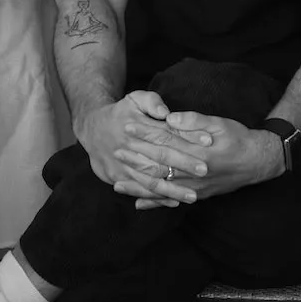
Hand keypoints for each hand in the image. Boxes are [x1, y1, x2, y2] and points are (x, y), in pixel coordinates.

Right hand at [74, 91, 206, 206]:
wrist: (92, 128)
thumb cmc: (120, 112)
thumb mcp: (134, 98)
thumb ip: (152, 101)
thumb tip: (166, 112)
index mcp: (137, 127)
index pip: (166, 133)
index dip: (188, 137)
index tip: (209, 141)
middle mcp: (129, 148)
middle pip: (160, 159)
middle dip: (184, 165)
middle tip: (205, 170)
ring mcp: (122, 165)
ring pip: (150, 180)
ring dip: (172, 189)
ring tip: (194, 196)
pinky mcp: (117, 178)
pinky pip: (140, 190)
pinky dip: (157, 198)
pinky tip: (174, 203)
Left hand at [117, 111, 282, 210]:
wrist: (258, 162)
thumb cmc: (238, 138)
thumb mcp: (219, 123)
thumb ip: (194, 121)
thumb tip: (170, 117)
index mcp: (197, 151)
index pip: (164, 141)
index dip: (144, 134)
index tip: (127, 127)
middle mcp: (193, 172)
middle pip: (158, 166)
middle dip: (135, 159)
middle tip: (115, 152)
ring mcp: (195, 187)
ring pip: (161, 188)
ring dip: (138, 186)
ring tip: (117, 184)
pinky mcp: (198, 195)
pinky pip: (172, 201)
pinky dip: (155, 204)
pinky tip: (138, 205)